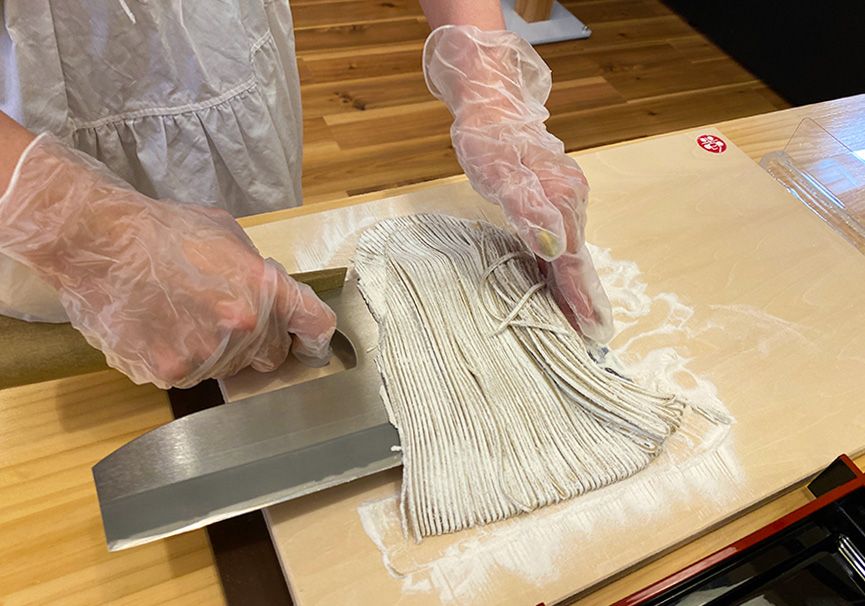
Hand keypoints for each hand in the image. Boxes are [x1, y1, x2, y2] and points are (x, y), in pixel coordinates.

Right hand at [0, 134, 335, 387]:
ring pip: (229, 368)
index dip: (316, 336)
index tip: (312, 344)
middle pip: (272, 355)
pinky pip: (190, 375)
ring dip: (216, 350)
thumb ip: (258, 274)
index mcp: (262, 289)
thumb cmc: (162, 231)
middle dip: (259, 340)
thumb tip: (272, 298)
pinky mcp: (169, 373)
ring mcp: (204, 356)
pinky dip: (180, 358)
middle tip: (226, 318)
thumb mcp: (227, 236)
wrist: (98, 243)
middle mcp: (240, 328)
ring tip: (182, 315)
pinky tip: (160, 327)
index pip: (315, 324)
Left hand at [423, 25, 612, 341]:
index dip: (579, 295)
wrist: (493, 104)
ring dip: (577, 287)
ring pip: (572, 253)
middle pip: (578, 260)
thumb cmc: (490, 139)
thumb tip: (553, 249)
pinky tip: (560, 285)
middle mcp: (571, 202)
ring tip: (583, 321)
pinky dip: (564, 268)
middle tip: (597, 337)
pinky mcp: (555, 199)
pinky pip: (563, 242)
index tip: (590, 329)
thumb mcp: (500, 174)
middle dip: (586, 299)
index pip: (571, 259)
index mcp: (561, 199)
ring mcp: (566, 200)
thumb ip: (526, 210)